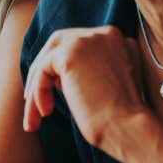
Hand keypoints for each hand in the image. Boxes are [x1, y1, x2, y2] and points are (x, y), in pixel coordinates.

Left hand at [23, 26, 150, 162]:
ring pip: (48, 58)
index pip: (78, 44)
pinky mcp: (70, 54)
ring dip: (37, 87)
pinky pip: (43, 69)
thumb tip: (57, 75)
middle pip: (59, 43)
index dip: (62, 68)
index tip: (56, 92)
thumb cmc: (121, 118)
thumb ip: (90, 70)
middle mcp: (103, 34)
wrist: (129, 128)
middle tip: (33, 98)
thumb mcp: (110, 84)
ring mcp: (87, 40)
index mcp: (116, 39)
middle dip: (43, 70)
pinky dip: (38, 91)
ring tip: (35, 117)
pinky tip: (45, 112)